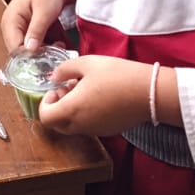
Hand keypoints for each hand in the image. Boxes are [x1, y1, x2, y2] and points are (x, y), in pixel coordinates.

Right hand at [1, 0, 81, 51]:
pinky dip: (49, 46)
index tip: (45, 63)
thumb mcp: (44, 10)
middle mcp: (14, 25)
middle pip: (22, 51)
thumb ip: (36, 31)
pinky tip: (60, 45)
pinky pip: (39, 43)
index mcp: (10, 20)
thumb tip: (28, 50)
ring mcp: (24, 27)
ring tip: (59, 50)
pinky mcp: (34, 28)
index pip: (14, 49)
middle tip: (55, 57)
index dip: (28, 59)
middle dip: (38, 56)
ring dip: (45, 52)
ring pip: (32, 49)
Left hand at [39, 56, 156, 137]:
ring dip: (71, 111)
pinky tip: (98, 97)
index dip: (45, 103)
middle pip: (57, 125)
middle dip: (57, 108)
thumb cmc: (117, 75)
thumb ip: (64, 70)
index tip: (55, 89)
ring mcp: (96, 130)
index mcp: (72, 109)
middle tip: (67, 89)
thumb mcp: (87, 63)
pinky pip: (89, 126)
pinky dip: (85, 115)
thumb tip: (54, 77)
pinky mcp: (108, 130)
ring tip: (84, 90)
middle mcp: (82, 125)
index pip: (45, 118)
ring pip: (73, 126)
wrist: (149, 91)